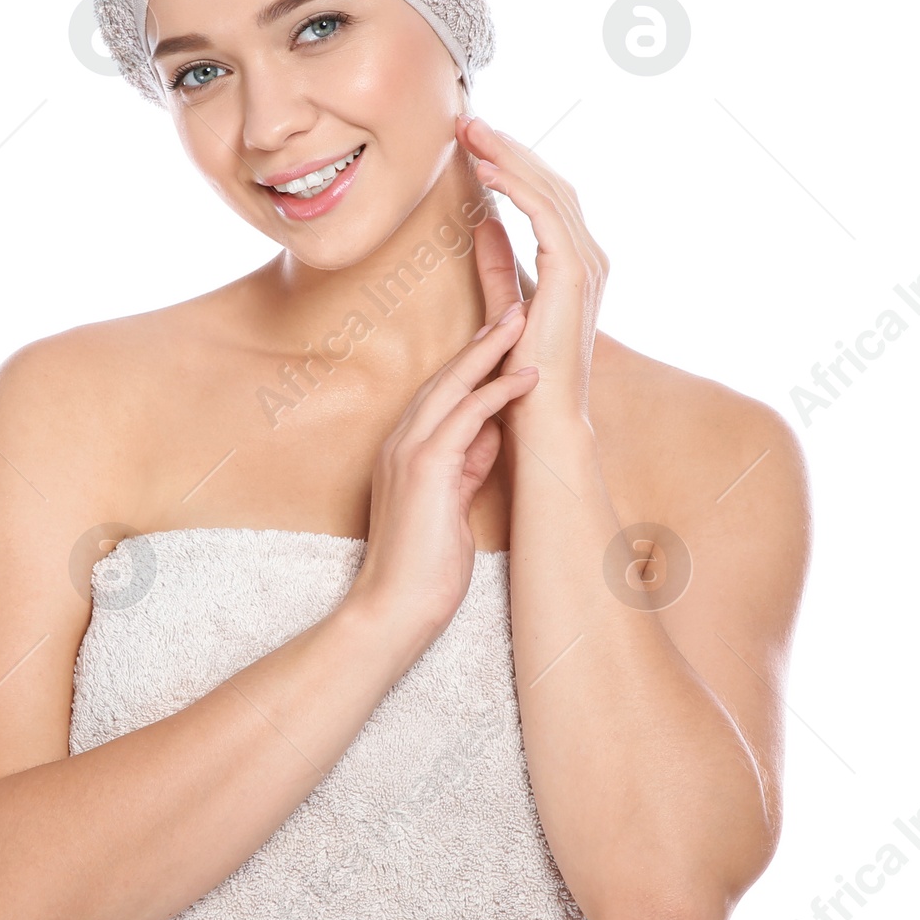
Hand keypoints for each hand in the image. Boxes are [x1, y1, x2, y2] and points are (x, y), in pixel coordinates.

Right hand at [345, 304, 536, 641]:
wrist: (393, 609)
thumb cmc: (424, 568)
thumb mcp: (452, 505)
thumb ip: (467, 465)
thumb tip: (494, 434)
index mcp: (404, 451)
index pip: (441, 395)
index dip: (471, 364)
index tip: (501, 337)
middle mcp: (400, 442)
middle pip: (445, 377)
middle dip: (482, 341)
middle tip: (515, 309)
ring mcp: (408, 451)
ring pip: (453, 385)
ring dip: (491, 351)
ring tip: (524, 321)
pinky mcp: (425, 467)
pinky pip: (466, 415)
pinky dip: (498, 391)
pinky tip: (526, 376)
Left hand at [457, 113, 607, 428]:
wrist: (544, 418)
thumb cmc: (524, 375)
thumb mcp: (504, 307)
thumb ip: (497, 266)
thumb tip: (482, 222)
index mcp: (577, 264)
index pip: (547, 196)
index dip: (513, 164)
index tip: (474, 142)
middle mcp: (590, 257)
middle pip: (550, 183)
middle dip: (508, 148)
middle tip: (468, 122)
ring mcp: (587, 264)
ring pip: (548, 190)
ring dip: (507, 156)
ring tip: (470, 133)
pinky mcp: (574, 274)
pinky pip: (544, 214)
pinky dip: (515, 187)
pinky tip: (484, 171)